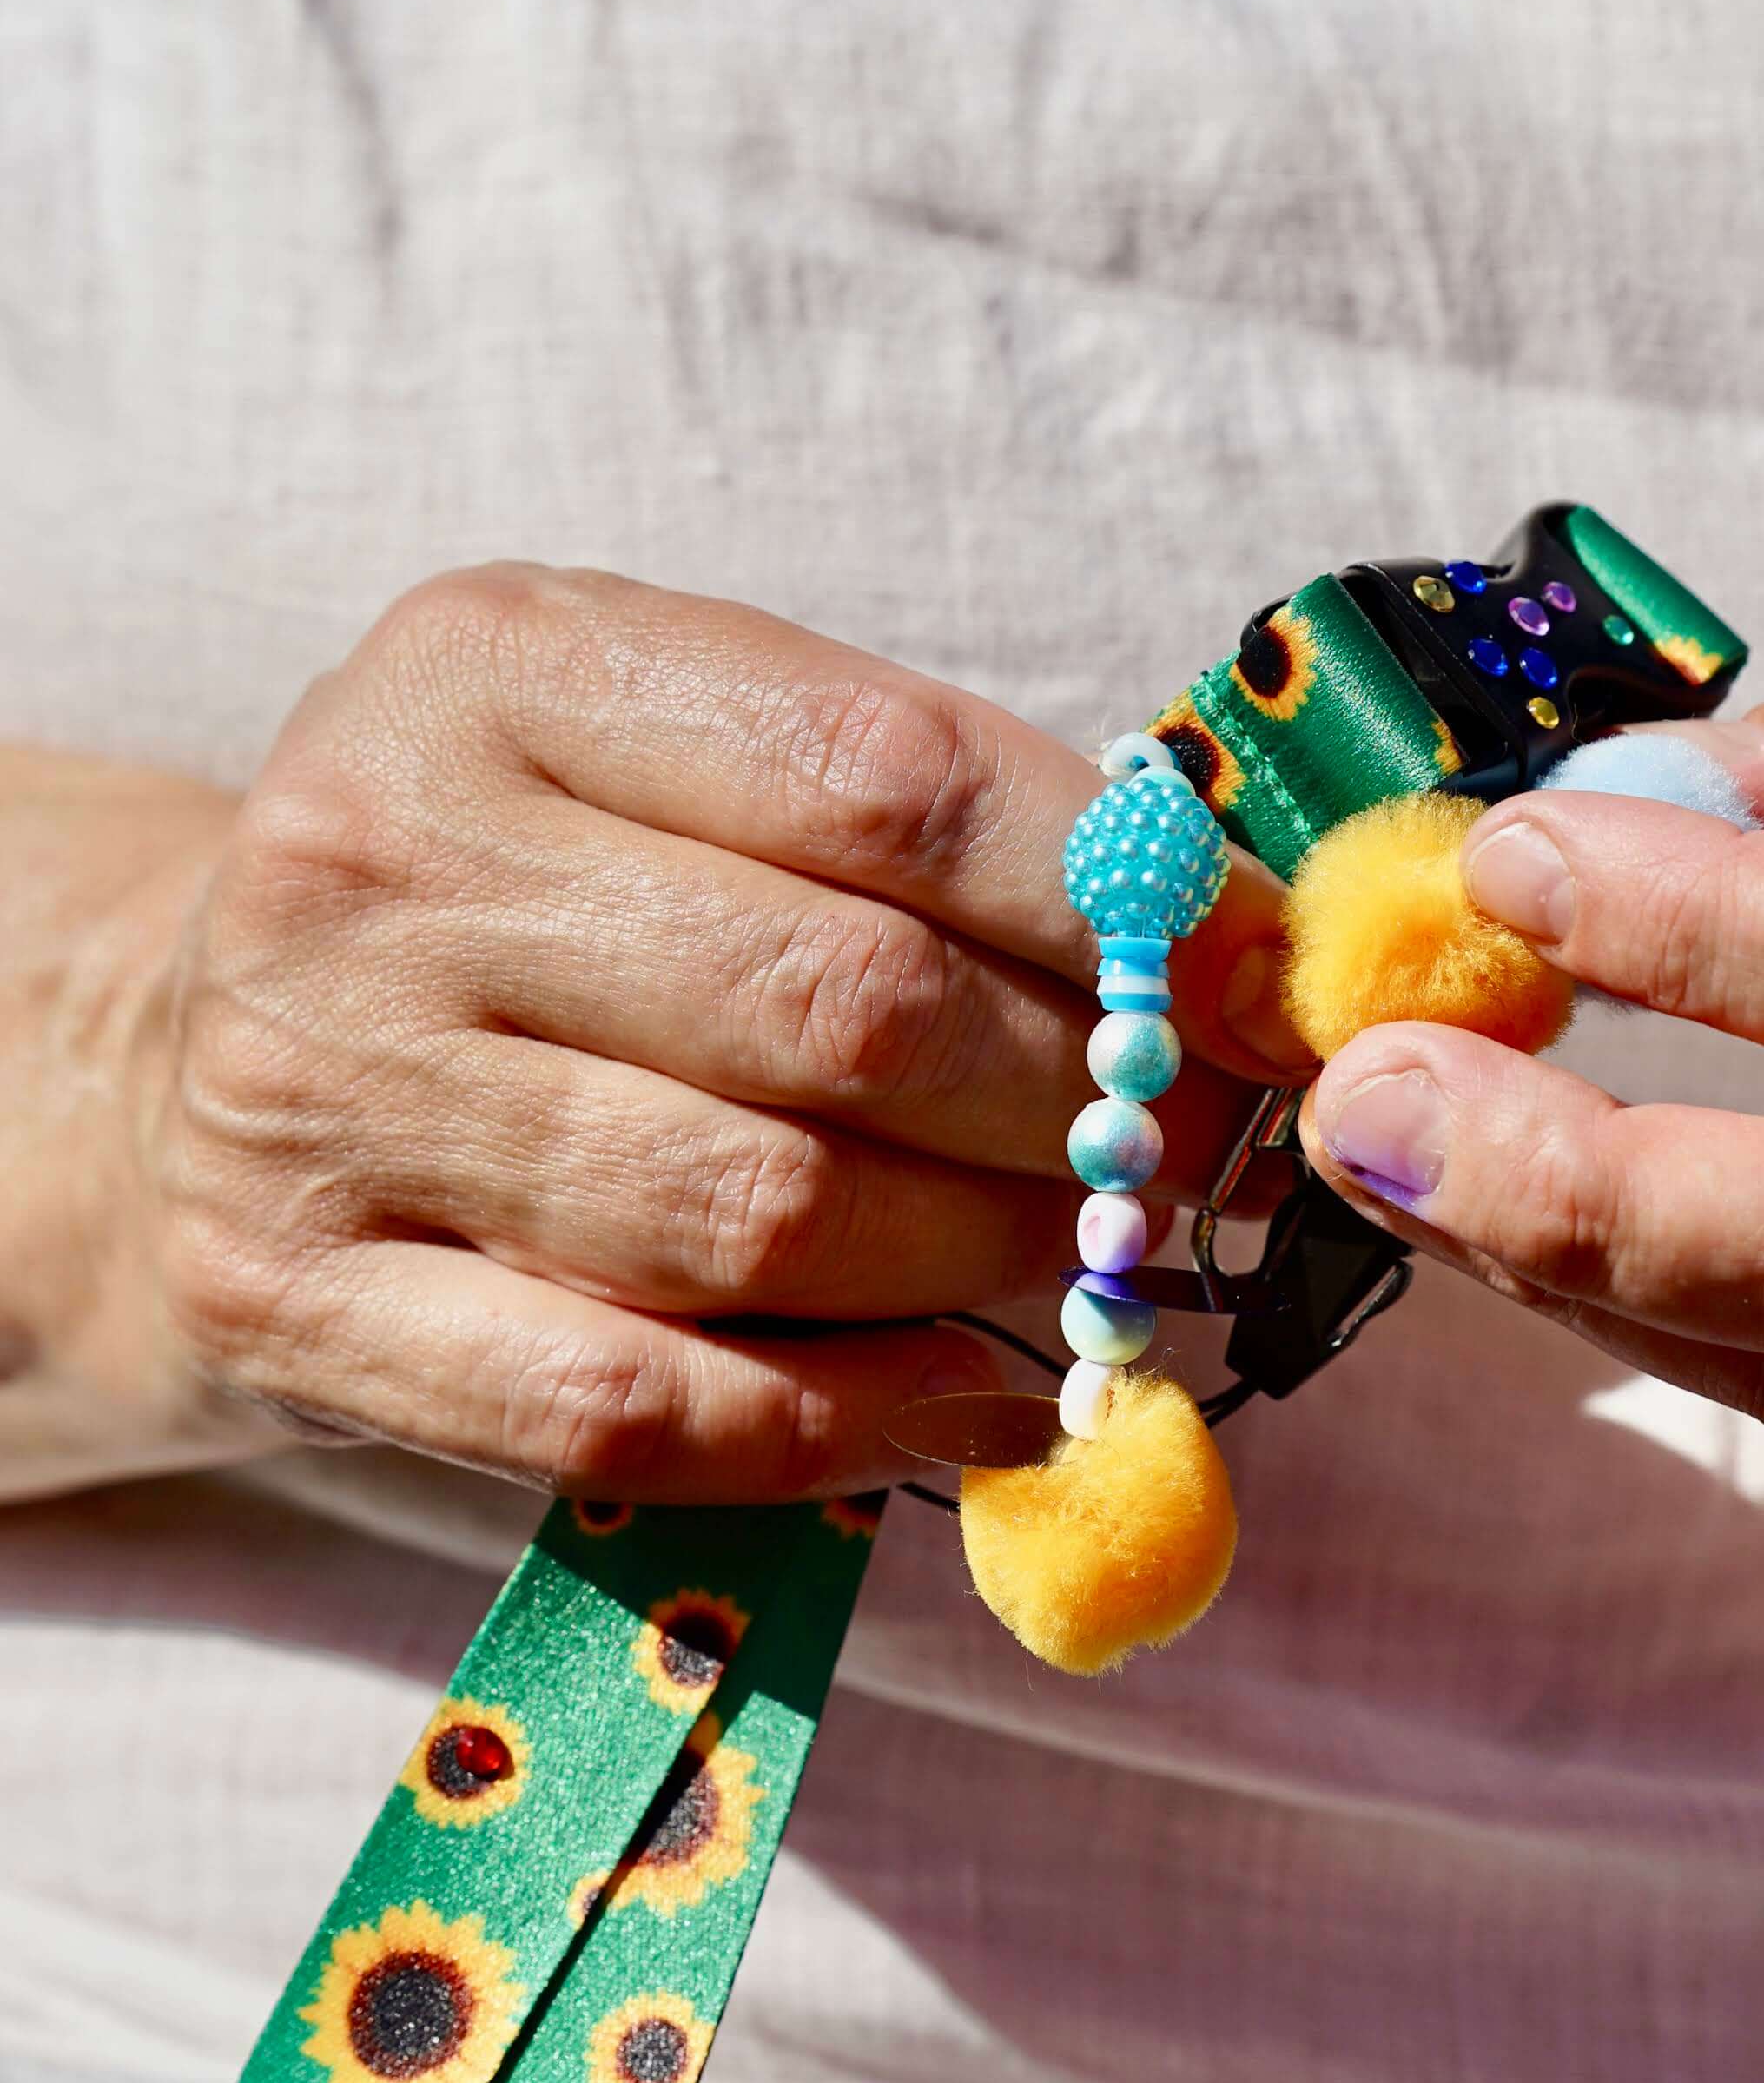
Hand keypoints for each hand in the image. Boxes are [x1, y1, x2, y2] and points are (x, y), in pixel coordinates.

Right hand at [110, 567, 1291, 1500]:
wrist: (188, 1048)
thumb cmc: (525, 894)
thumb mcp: (668, 757)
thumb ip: (914, 820)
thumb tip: (1228, 949)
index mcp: (499, 663)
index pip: (885, 781)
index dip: (1117, 904)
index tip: (1256, 985)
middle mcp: (383, 858)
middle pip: (841, 1010)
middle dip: (1076, 1101)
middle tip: (1188, 1149)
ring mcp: (318, 1087)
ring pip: (760, 1214)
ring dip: (985, 1259)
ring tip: (1085, 1258)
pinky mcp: (295, 1297)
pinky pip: (631, 1401)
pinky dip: (852, 1419)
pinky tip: (981, 1403)